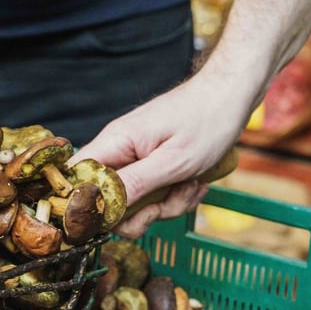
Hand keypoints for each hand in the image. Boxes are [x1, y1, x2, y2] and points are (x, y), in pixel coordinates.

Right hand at [72, 71, 251, 237]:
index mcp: (115, 143)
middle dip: (141, 212)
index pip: (77, 178)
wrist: (233, 94)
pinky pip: (153, 193)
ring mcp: (135, 157)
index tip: (122, 215)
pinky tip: (194, 182)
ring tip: (189, 185)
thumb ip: (134, 184)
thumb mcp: (174, 161)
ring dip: (165, 204)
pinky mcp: (151, 162)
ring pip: (135, 202)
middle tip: (166, 203)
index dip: (89, 204)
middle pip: (107, 200)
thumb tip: (101, 207)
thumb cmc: (208, 120)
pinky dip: (175, 195)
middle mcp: (118, 149)